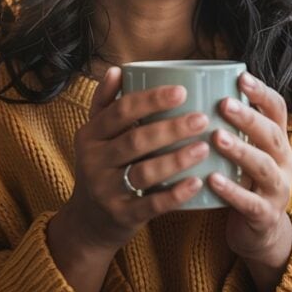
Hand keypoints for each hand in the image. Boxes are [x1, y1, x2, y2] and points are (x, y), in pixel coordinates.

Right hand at [54, 66, 211, 253]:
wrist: (86, 222)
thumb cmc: (100, 168)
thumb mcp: (94, 136)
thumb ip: (105, 103)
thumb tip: (118, 69)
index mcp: (90, 136)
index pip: (120, 111)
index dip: (151, 100)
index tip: (182, 91)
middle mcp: (94, 162)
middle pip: (136, 140)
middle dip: (171, 128)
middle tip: (202, 118)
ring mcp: (107, 191)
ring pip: (145, 172)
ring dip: (176, 159)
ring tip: (204, 147)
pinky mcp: (122, 216)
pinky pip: (152, 205)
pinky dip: (175, 194)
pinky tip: (197, 182)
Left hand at [209, 72, 291, 272]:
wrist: (259, 234)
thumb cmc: (242, 182)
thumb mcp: (243, 152)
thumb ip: (229, 126)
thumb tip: (193, 88)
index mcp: (277, 142)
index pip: (277, 110)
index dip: (262, 93)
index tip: (241, 77)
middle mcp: (283, 162)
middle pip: (272, 135)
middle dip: (249, 118)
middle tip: (224, 103)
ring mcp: (277, 190)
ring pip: (263, 167)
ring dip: (241, 150)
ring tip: (216, 137)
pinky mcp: (265, 216)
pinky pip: (250, 203)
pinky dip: (232, 191)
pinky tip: (212, 180)